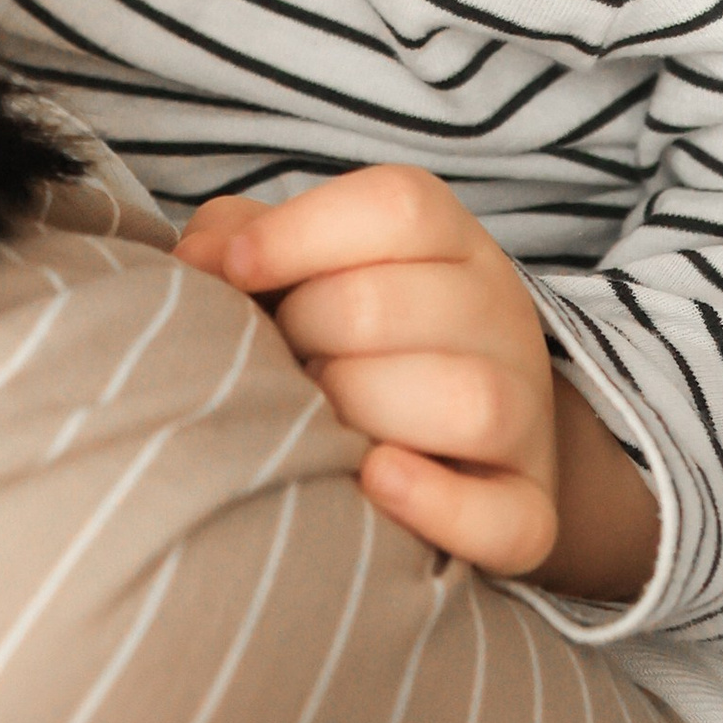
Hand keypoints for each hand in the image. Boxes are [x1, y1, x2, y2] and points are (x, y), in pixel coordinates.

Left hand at [175, 165, 560, 574]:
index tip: (236, 270)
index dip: (299, 233)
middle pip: (393, 305)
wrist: (462, 440)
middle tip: (288, 360)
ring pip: (466, 401)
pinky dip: (438, 505)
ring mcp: (525, 416)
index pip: (396, 206)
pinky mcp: (529, 509)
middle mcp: (500, 316)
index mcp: (452, 241)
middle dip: (309, 333)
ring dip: (364, 411)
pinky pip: (506, 517)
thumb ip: (243, 239)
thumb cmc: (351, 340)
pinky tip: (375, 480)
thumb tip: (194, 260)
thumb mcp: (306, 267)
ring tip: (326, 422)